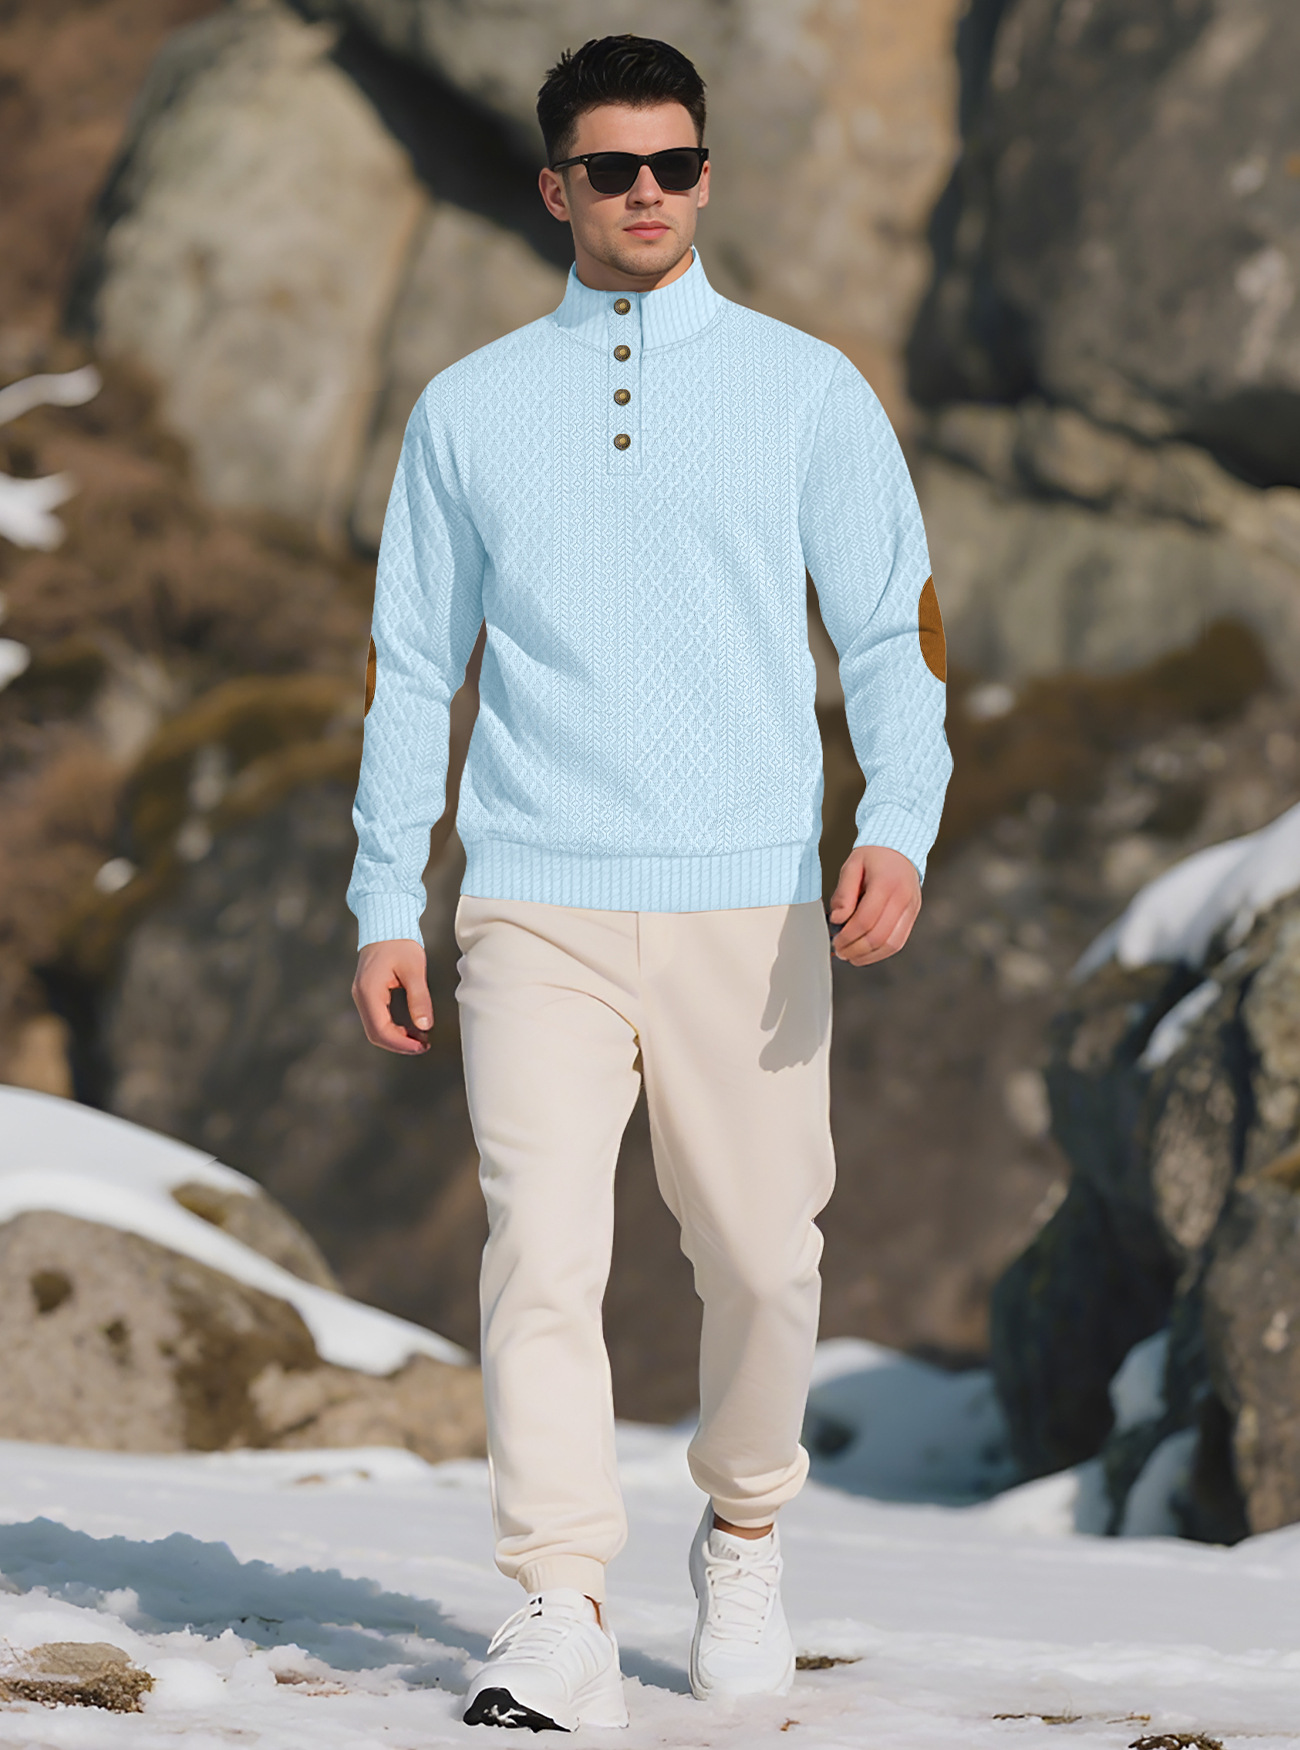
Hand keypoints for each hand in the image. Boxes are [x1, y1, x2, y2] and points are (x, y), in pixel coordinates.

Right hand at [352, 939, 433, 1053]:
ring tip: (421, 1039)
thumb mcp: (414, 970)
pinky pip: (377, 1018)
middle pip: (375, 1033)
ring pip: (375, 1028)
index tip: (421, 1047)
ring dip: (397, 1037)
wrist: (386, 924)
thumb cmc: (400, 943)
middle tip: (424, 1046)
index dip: (401, 1043)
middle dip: (399, 1044)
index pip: (380, 1029)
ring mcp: (362, 995)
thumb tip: (425, 1026)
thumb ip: (419, 998)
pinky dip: (393, 1028)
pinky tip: (412, 1028)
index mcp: (369, 991)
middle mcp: (361, 996)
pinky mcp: (368, 993)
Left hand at [827, 846, 920, 966]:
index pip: (865, 920)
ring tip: (852, 957)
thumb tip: (837, 920)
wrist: (900, 846)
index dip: (848, 936)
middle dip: (856, 950)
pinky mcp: (914, 914)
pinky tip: (866, 953)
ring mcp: (912, 908)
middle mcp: (903, 898)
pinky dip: (882, 952)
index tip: (835, 942)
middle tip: (840, 952)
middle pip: (879, 936)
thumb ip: (843, 893)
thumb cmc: (873, 856)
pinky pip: (900, 941)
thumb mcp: (851, 866)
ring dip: (869, 956)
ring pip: (892, 944)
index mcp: (886, 883)